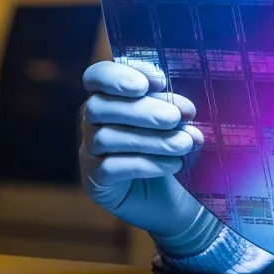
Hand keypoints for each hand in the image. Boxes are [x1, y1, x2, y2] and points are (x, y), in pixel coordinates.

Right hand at [79, 61, 217, 257]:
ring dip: (150, 139)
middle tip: (175, 118)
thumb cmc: (171, 149)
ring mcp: (90, 153)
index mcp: (109, 98)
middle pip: (99, 107)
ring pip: (106, 138)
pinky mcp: (95, 181)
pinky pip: (111, 168)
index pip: (97, 76)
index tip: (158, 81)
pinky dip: (145, 163)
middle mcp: (92, 123)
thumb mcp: (175, 123)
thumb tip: (183, 111)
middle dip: (142, 110)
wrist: (172, 198)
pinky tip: (173, 165)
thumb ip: (173, 109)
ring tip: (184, 144)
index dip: (120, 75)